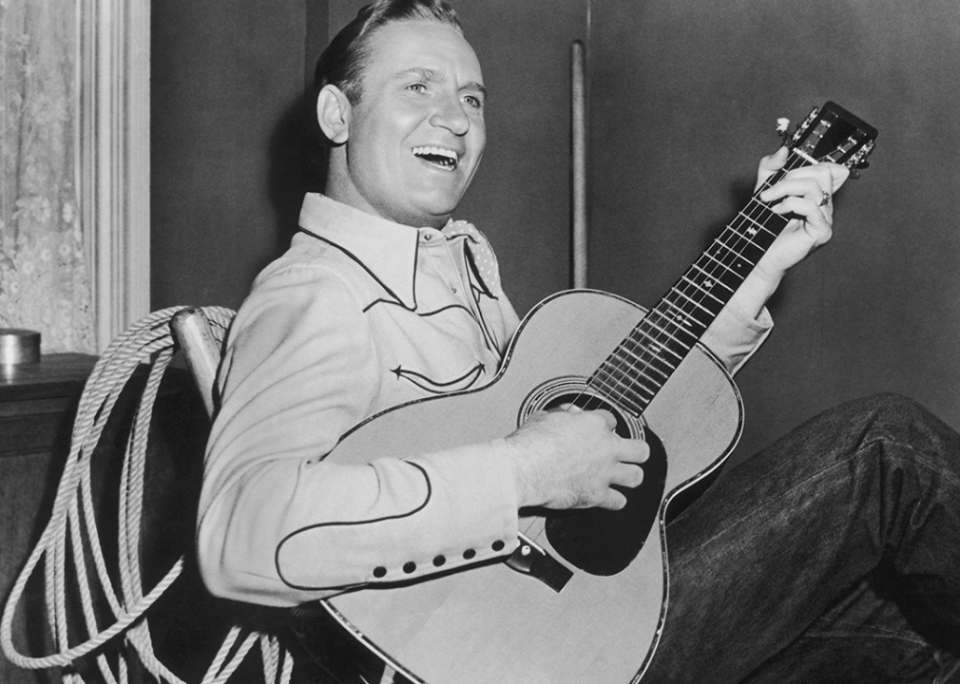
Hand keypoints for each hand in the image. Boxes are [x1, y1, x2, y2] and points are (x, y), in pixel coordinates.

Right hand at [502, 407, 648, 510]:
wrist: (524, 469)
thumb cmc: (531, 443)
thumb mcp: (545, 417)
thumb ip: (561, 416)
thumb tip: (564, 414)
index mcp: (595, 424)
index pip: (612, 420)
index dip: (605, 426)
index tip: (599, 431)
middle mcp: (606, 448)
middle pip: (641, 449)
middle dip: (636, 452)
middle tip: (627, 454)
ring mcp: (604, 473)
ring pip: (636, 477)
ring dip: (630, 477)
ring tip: (623, 478)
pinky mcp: (596, 495)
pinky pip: (618, 502)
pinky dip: (614, 501)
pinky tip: (608, 499)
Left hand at [753, 146, 850, 284]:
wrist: (758, 256)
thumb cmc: (762, 226)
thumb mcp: (763, 189)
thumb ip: (770, 168)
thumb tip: (783, 150)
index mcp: (816, 194)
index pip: (827, 168)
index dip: (809, 162)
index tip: (784, 169)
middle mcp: (825, 205)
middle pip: (822, 172)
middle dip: (791, 175)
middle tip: (770, 190)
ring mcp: (826, 219)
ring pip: (815, 186)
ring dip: (785, 188)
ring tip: (768, 200)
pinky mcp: (822, 231)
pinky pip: (811, 206)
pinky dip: (790, 204)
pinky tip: (777, 212)